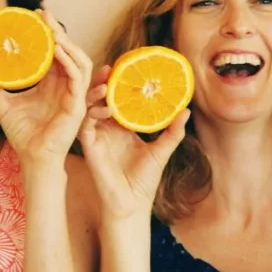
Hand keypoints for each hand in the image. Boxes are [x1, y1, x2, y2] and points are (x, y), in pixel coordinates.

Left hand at [0, 10, 91, 167]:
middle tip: (42, 14)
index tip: (34, 16)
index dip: (48, 33)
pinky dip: (69, 62)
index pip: (55, 52)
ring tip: (52, 30)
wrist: (31, 157)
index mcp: (52, 83)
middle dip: (58, 31)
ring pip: (79, 60)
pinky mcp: (77, 105)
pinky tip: (56, 51)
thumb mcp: (0, 102)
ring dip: (68, 43)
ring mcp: (74, 95)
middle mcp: (66, 85)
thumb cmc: (22, 133)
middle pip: (69, 51)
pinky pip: (78, 78)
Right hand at [78, 66, 189, 220]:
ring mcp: (96, 137)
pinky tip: (105, 107)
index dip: (119, 83)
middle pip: (100, 98)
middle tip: (111, 67)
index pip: (118, 99)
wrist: (133, 204)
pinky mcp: (89, 147)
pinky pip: (85, 125)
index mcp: (121, 127)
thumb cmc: (145, 179)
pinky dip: (92, 113)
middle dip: (102, 81)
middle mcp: (106, 129)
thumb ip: (172, 131)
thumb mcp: (162, 150)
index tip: (126, 67)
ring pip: (89, 107)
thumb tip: (186, 110)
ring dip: (94, 93)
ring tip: (106, 82)